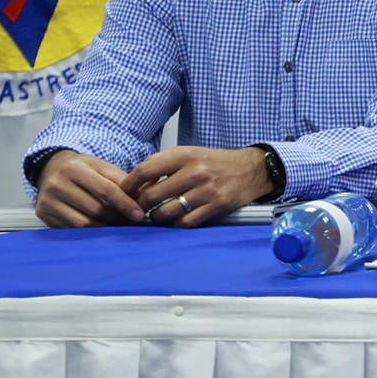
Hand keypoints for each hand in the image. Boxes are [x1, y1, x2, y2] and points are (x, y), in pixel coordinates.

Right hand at [34, 150, 144, 227]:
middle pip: (95, 209)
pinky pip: (72, 229)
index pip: (105, 190)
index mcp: (74, 168)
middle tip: (132, 222)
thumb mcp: (102, 167)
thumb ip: (122, 180)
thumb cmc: (83, 169)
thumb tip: (145, 196)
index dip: (125, 203)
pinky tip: (102, 230)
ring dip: (106, 228)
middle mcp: (57, 184)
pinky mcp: (43, 214)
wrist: (51, 170)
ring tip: (119, 226)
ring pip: (83, 223)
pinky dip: (90, 232)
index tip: (139, 214)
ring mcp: (47, 201)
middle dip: (117, 218)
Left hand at [123, 146, 271, 227]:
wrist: (252, 169)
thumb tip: (137, 184)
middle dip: (140, 206)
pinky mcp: (217, 206)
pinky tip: (175, 220)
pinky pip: (186, 222)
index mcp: (184, 155)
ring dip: (156, 218)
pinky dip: (175, 224)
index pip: (145, 171)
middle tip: (138, 209)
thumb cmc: (215, 163)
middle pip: (152, 196)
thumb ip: (163, 164)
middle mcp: (195, 172)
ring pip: (166, 212)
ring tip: (156, 216)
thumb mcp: (189, 154)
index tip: (124, 193)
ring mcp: (206, 190)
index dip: (129, 185)